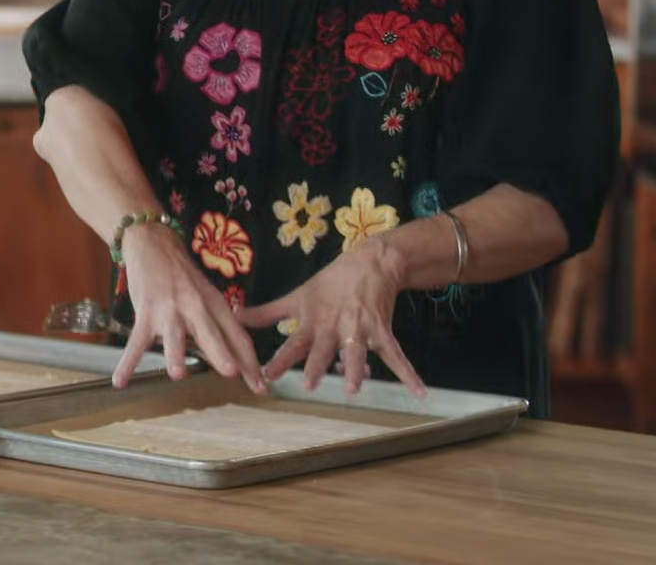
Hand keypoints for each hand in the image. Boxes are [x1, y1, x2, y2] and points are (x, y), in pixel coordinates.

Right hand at [115, 224, 265, 394]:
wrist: (153, 244)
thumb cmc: (182, 276)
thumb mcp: (206, 297)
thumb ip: (217, 328)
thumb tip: (233, 361)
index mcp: (215, 306)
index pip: (237, 337)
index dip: (249, 362)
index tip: (259, 386)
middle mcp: (196, 307)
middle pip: (211, 334)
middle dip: (222, 354)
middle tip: (232, 373)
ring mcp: (169, 309)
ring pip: (174, 336)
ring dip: (175, 354)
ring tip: (178, 373)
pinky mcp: (146, 311)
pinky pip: (136, 341)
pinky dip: (127, 363)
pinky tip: (121, 380)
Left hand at [237, 238, 425, 398]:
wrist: (370, 262)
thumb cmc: (330, 282)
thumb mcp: (296, 295)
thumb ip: (266, 312)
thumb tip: (235, 316)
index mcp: (312, 320)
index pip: (292, 342)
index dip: (279, 359)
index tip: (266, 375)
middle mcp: (334, 326)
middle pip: (323, 349)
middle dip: (316, 366)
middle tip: (309, 385)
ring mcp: (359, 328)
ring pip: (356, 352)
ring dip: (355, 369)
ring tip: (354, 388)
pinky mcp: (381, 330)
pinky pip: (396, 355)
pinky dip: (409, 374)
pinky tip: (420, 393)